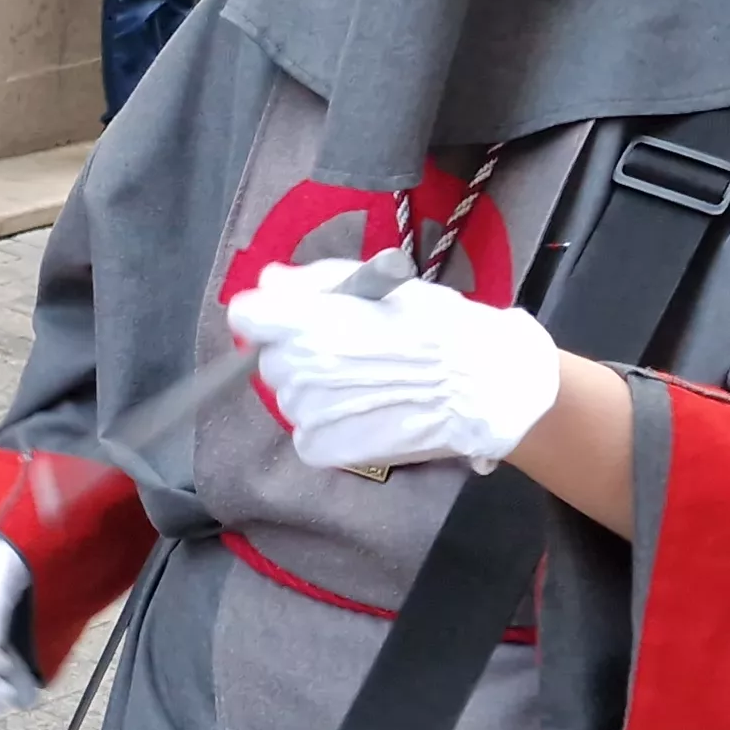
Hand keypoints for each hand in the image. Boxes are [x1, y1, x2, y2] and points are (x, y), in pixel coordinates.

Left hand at [223, 260, 564, 472]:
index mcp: (304, 323)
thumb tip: (268, 281)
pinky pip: (307, 432)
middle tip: (352, 352)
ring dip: (317, 389)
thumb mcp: (381, 284)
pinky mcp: (320, 449)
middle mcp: (295, 370)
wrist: (481, 389)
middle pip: (271, 357)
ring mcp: (305, 413)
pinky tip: (368, 412)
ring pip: (291, 395)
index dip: (271, 314)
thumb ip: (314, 280)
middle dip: (301, 352)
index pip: (247, 316)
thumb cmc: (439, 327)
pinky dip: (330, 424)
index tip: (297, 318)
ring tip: (368, 384)